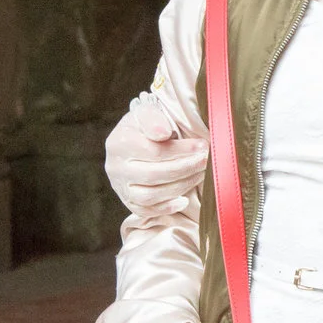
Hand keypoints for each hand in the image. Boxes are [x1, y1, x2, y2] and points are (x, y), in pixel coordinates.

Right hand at [107, 92, 207, 216]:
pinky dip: (165, 208)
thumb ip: (154, 119)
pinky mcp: (127, 200)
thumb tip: (163, 133)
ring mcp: (120, 186)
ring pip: (149, 196)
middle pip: (153, 175)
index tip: (203, 146)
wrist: (134, 137)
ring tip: (200, 175)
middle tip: (206, 161)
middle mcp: (115, 167)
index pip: (155, 152)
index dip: (182, 151)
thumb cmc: (146, 124)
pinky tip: (183, 201)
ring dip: (180, 187)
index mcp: (120, 142)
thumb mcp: (147, 111)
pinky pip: (145, 211)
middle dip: (185, 169)